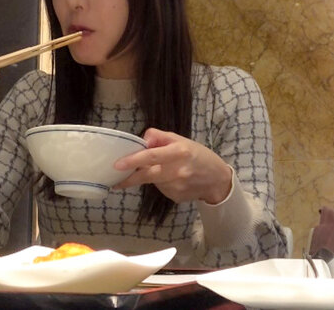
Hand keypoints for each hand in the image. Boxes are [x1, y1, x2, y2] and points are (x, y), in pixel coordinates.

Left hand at [112, 128, 232, 203]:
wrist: (217, 179)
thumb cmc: (198, 155)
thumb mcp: (181, 140)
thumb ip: (160, 137)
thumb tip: (143, 140)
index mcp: (179, 152)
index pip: (152, 156)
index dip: (134, 160)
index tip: (118, 165)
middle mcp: (178, 171)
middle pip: (147, 175)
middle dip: (129, 178)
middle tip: (115, 180)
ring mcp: (178, 186)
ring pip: (154, 182)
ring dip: (151, 177)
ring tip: (165, 171)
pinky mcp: (176, 197)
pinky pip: (161, 189)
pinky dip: (161, 184)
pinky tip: (173, 180)